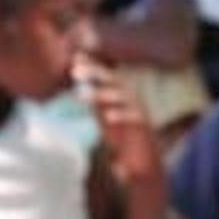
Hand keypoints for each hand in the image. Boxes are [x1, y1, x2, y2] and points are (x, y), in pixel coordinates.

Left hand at [81, 68, 162, 192]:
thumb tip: (78, 85)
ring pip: (121, 97)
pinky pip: (134, 117)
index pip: (104, 75)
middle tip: (74, 71)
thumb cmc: (122, 136)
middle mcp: (129, 99)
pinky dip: (121, 115)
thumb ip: (95, 100)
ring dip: (101, 94)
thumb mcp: (104, 115)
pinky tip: (107, 117)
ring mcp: (138, 111)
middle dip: (94, 73)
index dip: (92, 64)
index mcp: (118, 94)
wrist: (143, 161)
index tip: (75, 57)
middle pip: (112, 80)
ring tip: (81, 95)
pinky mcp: (144, 127)